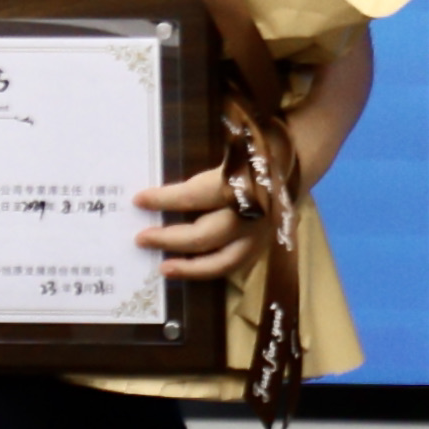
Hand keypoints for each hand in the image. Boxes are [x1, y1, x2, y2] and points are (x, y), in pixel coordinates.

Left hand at [138, 163, 257, 282]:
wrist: (289, 167)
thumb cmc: (248, 158)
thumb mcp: (226, 159)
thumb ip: (198, 180)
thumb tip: (154, 196)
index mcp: (238, 184)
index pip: (193, 195)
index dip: (163, 200)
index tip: (139, 200)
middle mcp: (249, 214)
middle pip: (204, 234)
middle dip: (169, 238)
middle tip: (141, 238)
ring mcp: (257, 236)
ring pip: (221, 262)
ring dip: (189, 268)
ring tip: (164, 268)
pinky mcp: (260, 247)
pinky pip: (232, 266)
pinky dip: (209, 270)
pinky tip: (189, 269)